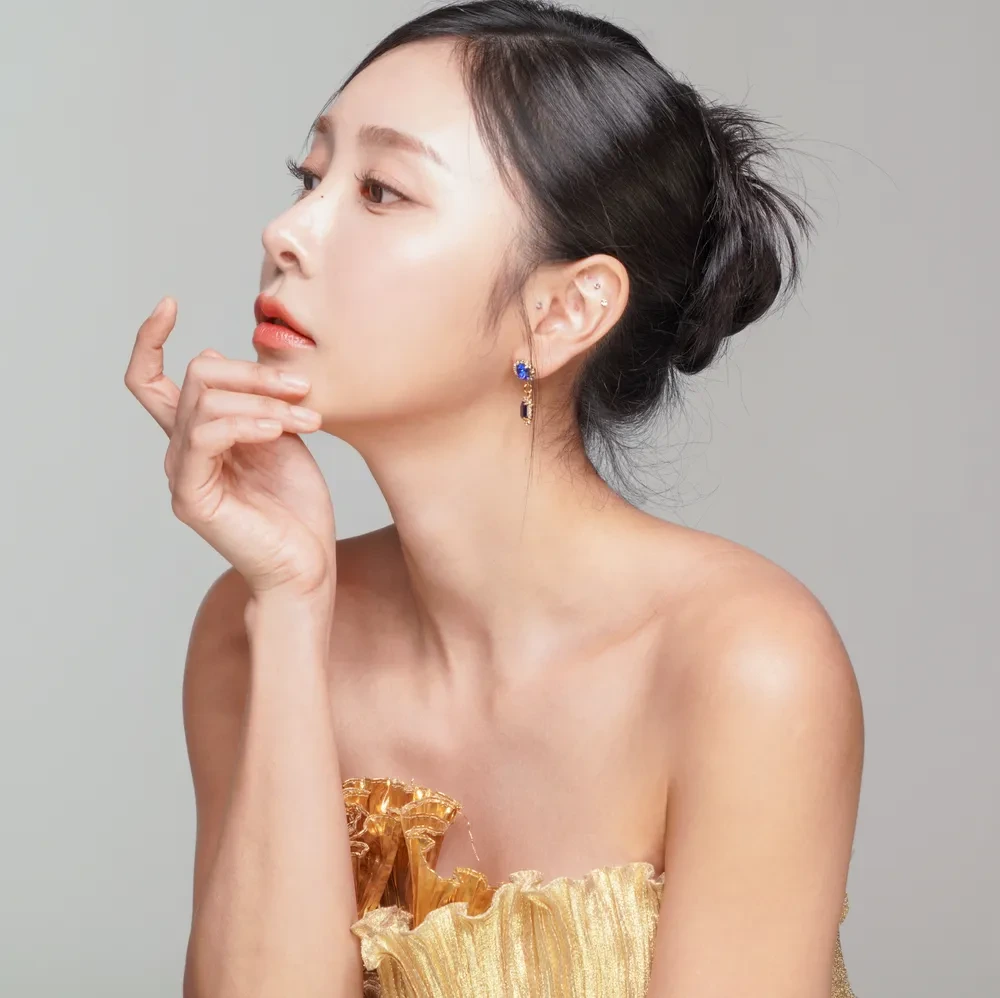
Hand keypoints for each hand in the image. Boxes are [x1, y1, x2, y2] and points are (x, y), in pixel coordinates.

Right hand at [125, 297, 335, 597]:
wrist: (307, 566)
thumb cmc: (297, 508)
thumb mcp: (279, 437)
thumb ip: (250, 401)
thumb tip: (213, 354)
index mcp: (199, 436)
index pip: (151, 380)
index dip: (149, 339)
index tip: (168, 302)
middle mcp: (181, 451)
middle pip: (196, 377)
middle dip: (254, 372)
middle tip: (305, 388)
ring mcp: (183, 474)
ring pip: (205, 402)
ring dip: (263, 400)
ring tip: (308, 417)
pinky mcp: (192, 497)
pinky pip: (207, 436)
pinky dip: (247, 422)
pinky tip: (282, 430)